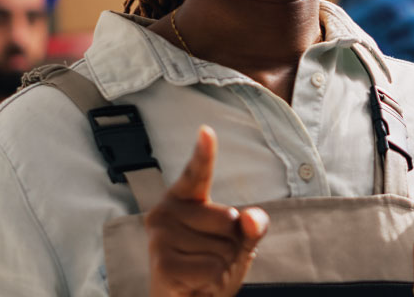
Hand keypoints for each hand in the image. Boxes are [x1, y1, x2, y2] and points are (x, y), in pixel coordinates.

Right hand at [146, 126, 269, 295]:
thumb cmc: (211, 267)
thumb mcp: (240, 243)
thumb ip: (252, 226)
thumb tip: (251, 217)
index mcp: (185, 199)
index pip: (196, 173)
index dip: (203, 154)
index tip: (207, 131)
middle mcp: (166, 212)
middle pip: (228, 219)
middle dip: (232, 244)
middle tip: (209, 257)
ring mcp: (161, 238)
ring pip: (222, 247)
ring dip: (222, 265)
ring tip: (201, 270)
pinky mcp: (162, 264)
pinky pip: (211, 268)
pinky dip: (213, 279)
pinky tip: (194, 282)